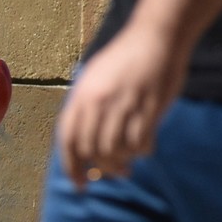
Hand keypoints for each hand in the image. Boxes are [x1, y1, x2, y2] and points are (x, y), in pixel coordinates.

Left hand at [57, 26, 186, 188]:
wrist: (154, 36)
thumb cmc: (122, 59)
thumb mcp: (92, 79)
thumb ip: (85, 108)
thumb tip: (83, 145)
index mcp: (80, 97)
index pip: (68, 140)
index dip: (71, 166)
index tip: (78, 184)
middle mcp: (98, 102)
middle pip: (91, 149)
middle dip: (102, 168)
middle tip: (115, 173)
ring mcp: (123, 104)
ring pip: (114, 149)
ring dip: (122, 162)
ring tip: (130, 163)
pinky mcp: (148, 105)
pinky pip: (140, 141)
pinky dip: (142, 151)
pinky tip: (146, 149)